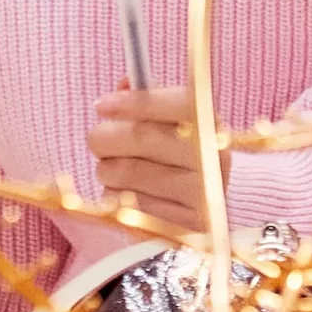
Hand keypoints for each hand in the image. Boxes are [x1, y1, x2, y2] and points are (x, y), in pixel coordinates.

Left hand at [89, 86, 230, 233]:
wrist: (205, 199)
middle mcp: (211, 157)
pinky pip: (126, 206)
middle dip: (106, 137)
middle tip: (100, 139)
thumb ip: (146, 96)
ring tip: (117, 167)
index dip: (135, 103)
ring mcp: (200, 194)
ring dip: (107, 169)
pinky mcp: (183, 225)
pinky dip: (117, 197)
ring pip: (123, 173)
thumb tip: (123, 86)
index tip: (102, 106)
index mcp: (210, 122)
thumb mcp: (169, 118)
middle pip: (140, 137)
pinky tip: (129, 193)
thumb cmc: (175, 148)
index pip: (177, 104)